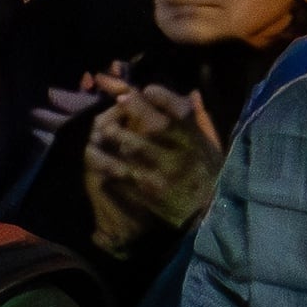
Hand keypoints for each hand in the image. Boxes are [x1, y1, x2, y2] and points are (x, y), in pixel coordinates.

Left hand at [84, 83, 224, 255]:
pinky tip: (95, 154)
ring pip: (131, 148)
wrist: (205, 217)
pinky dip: (105, 162)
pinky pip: (119, 173)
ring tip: (102, 129)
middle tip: (120, 102)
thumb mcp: (212, 148)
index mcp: (197, 143)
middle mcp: (180, 156)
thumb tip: (192, 93)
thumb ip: (202, 121)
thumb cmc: (209, 177)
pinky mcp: (146, 193)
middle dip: (134, 109)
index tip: (147, 89)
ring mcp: (161, 175)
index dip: (163, 97)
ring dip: (113, 135)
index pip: (181, 112)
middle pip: (154, 126)